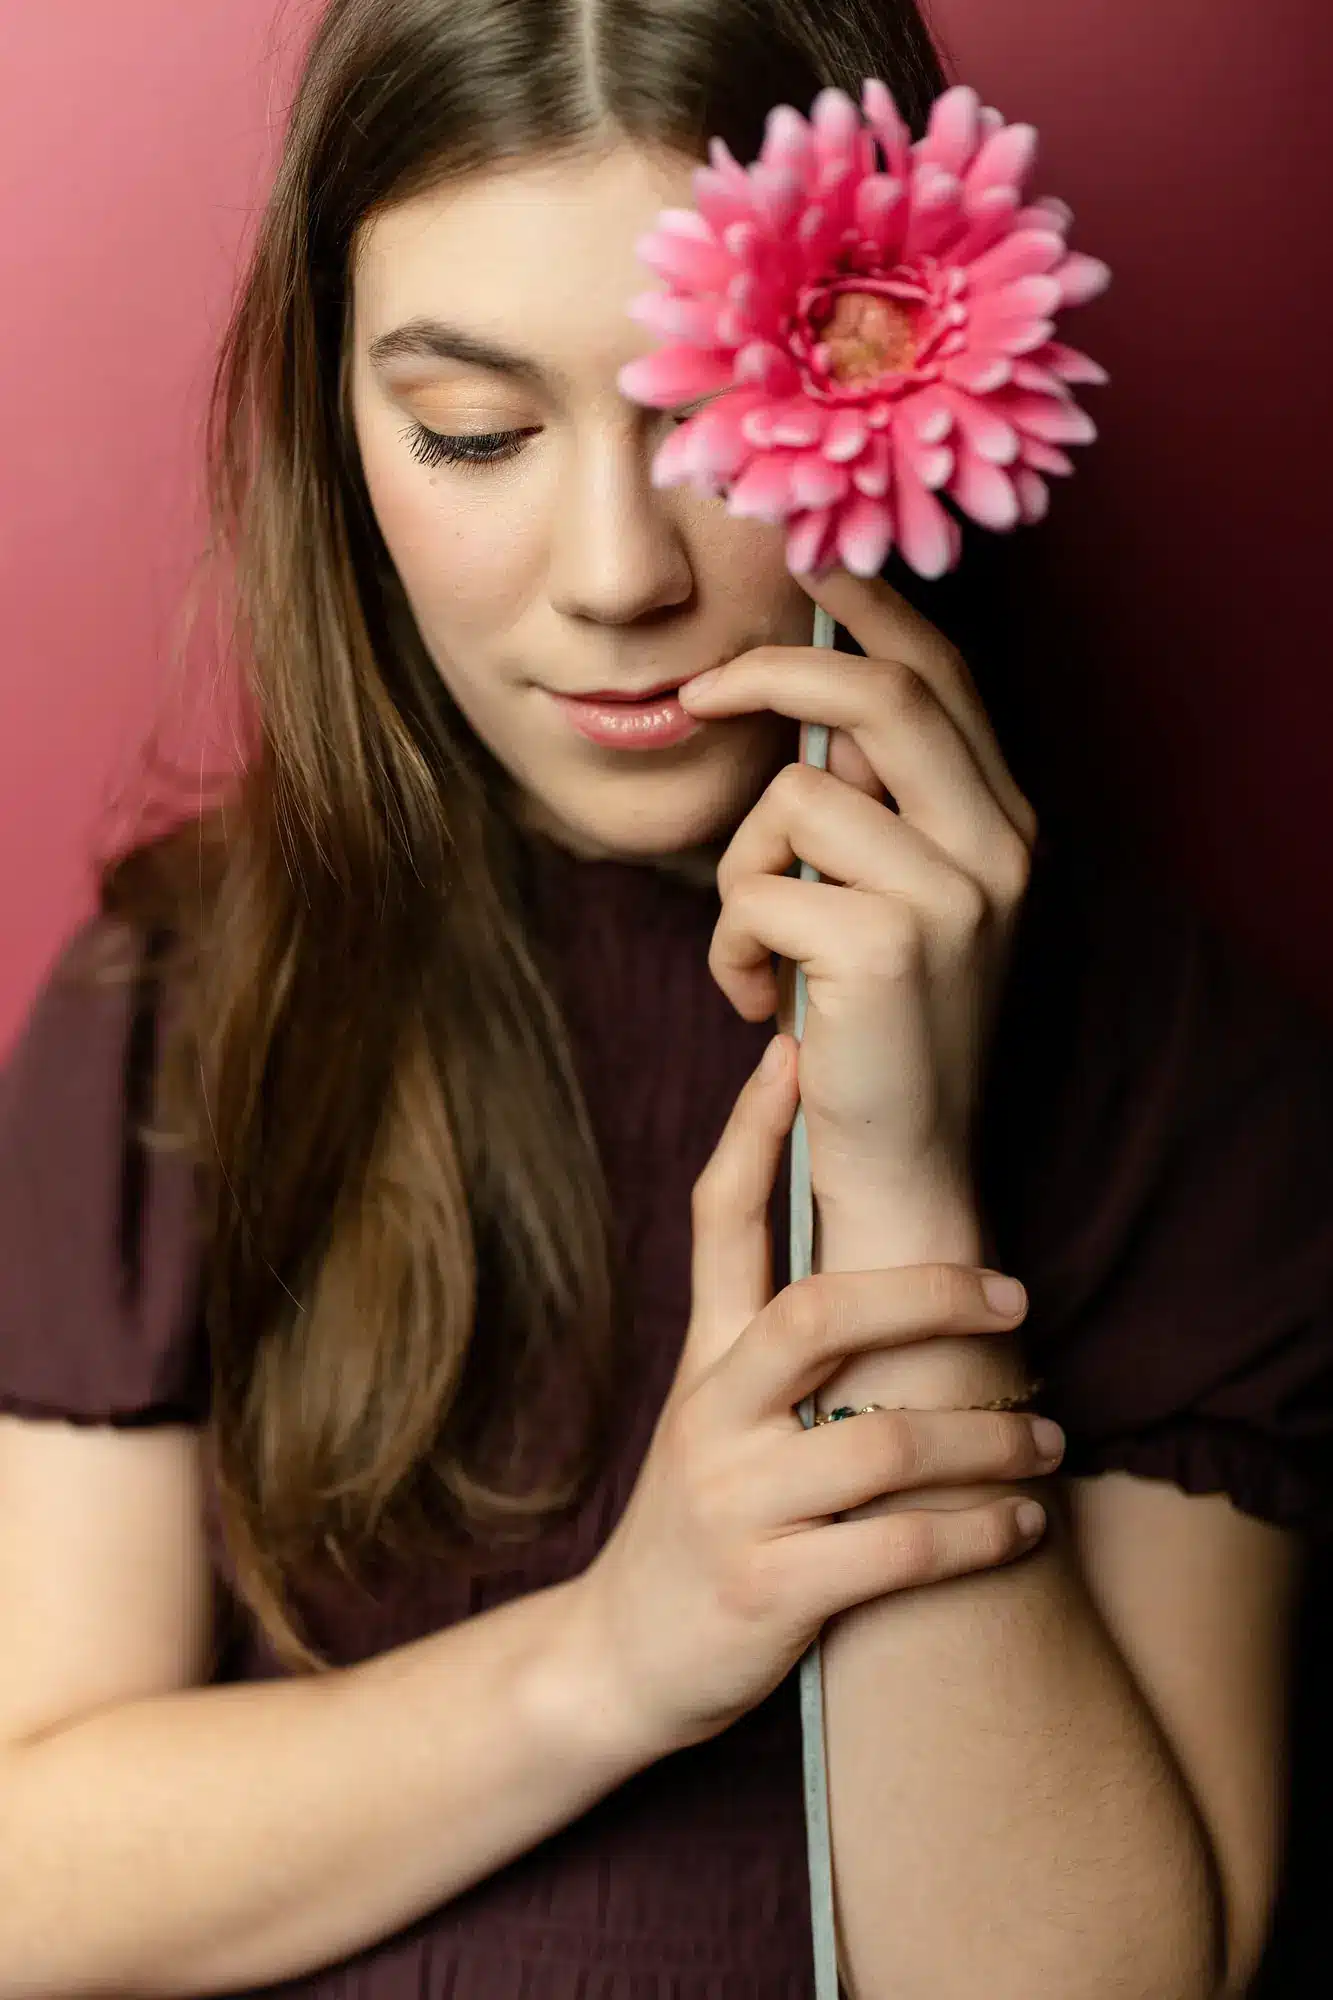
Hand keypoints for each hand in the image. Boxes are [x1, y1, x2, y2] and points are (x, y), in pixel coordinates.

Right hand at [574, 1035, 1060, 1759]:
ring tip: (1049, 1438)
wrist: (616, 1661)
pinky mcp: (765, 1592)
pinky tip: (1022, 1528)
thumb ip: (774, 1352)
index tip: (789, 1055)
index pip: (716, 1223)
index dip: (751, 1134)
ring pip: (883, 1440)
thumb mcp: (715, 1423)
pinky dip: (978, 1534)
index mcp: (704, 1363)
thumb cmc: (697, 1526)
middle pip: (818, 1312)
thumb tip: (882, 1273)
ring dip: (989, 1437)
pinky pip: (899, 1550)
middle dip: (927, 1291)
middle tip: (1016, 1300)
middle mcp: (712, 1416)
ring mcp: (733, 1503)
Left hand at [676, 565, 1038, 1213]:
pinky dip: (730, 949)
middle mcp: (999, 848)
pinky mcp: (889, 944)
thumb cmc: (877, 1035)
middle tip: (697, 694)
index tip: (805, 564)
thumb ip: (877, 810)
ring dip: (739, 875)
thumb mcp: (899, 905)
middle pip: (883, 691)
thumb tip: (803, 715)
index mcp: (1004, 826)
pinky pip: (756, 888)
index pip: (945, 678)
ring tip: (760, 955)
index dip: (872, 611)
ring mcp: (955, 894)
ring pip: (793, 799)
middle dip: (773, 669)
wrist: (904, 1170)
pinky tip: (762, 1005)